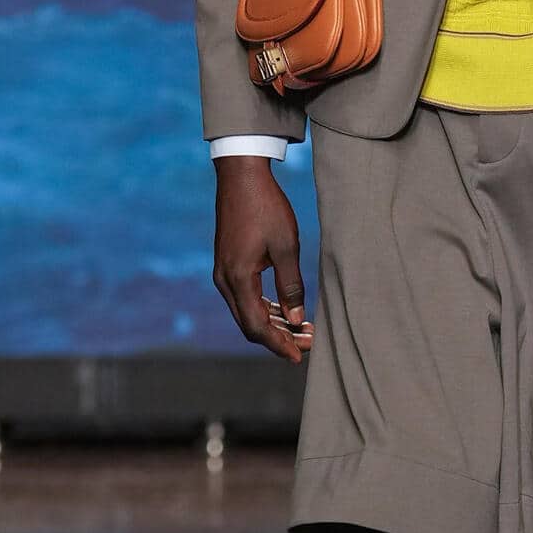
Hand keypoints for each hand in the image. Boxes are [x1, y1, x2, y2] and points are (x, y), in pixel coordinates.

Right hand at [212, 155, 313, 363]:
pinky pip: (244, 297)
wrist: (241, 176)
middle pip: (250, 324)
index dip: (279, 345)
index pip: (257, 326)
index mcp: (238, 278)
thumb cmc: (266, 207)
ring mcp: (223, 273)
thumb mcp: (286, 246)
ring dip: (273, 324)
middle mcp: (225, 280)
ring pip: (247, 312)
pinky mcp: (228, 265)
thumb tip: (297, 320)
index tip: (299, 357)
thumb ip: (291, 286)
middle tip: (309, 343)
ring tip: (303, 328)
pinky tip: (286, 310)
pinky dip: (265, 308)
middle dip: (279, 338)